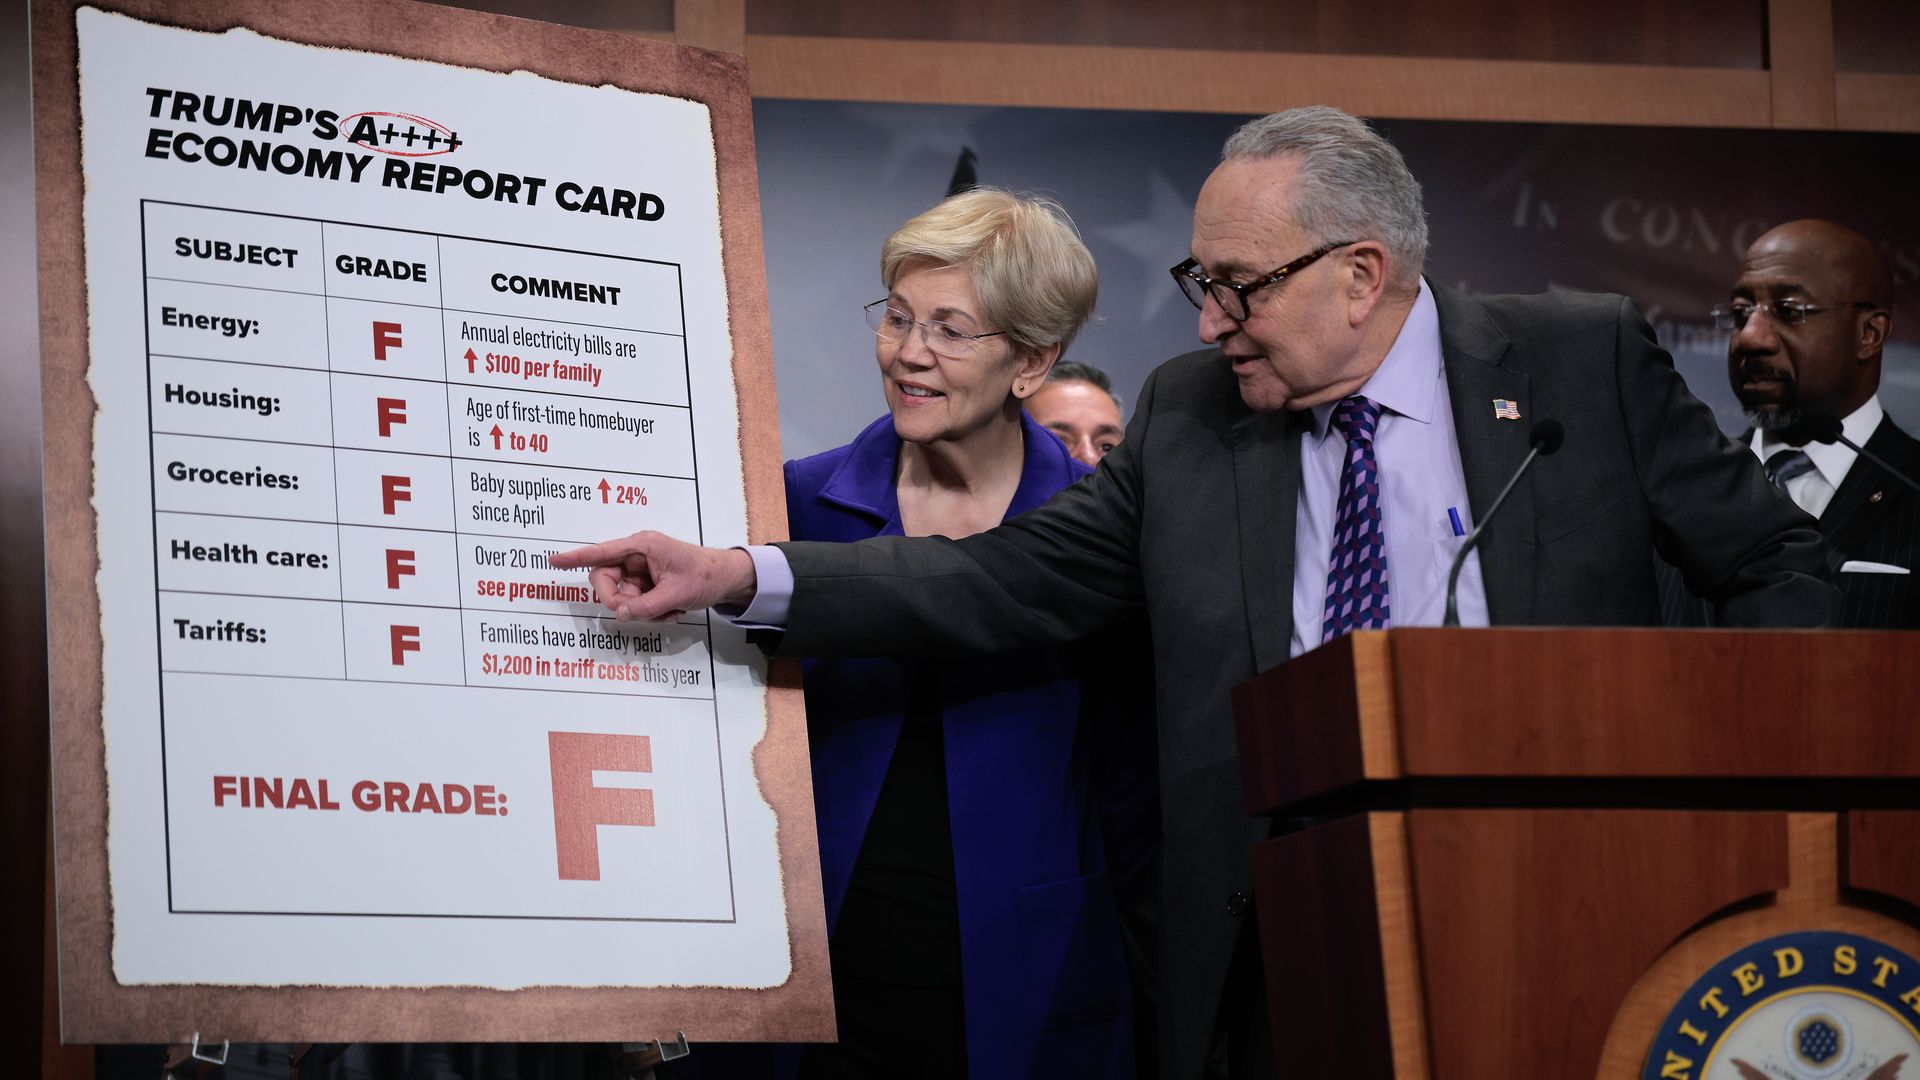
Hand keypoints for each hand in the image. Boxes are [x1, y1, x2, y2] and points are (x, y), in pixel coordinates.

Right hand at [549, 532, 757, 621]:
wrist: (727, 579)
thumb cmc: (705, 575)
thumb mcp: (675, 593)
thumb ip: (645, 606)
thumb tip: (619, 614)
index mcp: (642, 546)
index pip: (601, 552)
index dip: (575, 557)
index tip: (553, 560)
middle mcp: (637, 556)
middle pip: (605, 580)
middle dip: (618, 601)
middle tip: (636, 612)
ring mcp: (641, 571)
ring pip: (621, 596)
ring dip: (640, 610)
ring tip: (668, 612)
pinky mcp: (647, 584)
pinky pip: (634, 603)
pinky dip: (649, 612)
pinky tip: (671, 612)